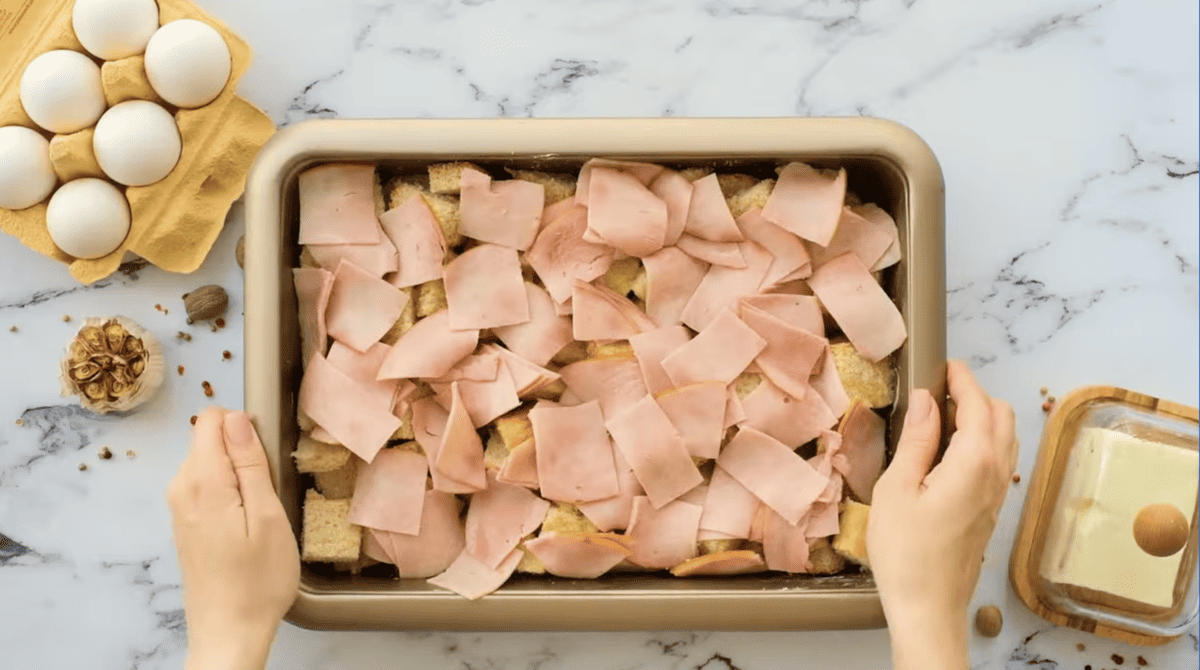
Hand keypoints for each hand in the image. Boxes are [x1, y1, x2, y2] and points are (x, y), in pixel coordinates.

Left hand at [167, 407, 299, 669]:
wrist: (229, 632)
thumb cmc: (258, 581)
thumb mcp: (268, 516)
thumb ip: (250, 462)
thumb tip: (237, 418)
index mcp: (203, 481)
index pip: (211, 419)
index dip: (245, 426)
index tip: (267, 455)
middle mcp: (181, 489)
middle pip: (209, 439)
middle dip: (242, 451)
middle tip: (269, 491)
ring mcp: (179, 507)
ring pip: (209, 462)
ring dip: (238, 474)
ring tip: (260, 512)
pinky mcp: (184, 523)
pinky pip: (206, 486)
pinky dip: (229, 493)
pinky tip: (246, 525)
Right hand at [867, 361, 1016, 669]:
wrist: (928, 604)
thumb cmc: (905, 551)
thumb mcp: (897, 487)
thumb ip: (915, 438)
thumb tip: (924, 399)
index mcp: (974, 461)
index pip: (976, 404)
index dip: (961, 379)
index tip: (943, 364)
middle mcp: (997, 473)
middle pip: (1000, 414)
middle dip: (974, 394)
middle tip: (937, 390)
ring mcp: (999, 493)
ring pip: (1005, 437)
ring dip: (981, 417)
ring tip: (941, 417)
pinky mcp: (992, 508)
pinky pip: (999, 460)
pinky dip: (982, 441)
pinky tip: (949, 451)